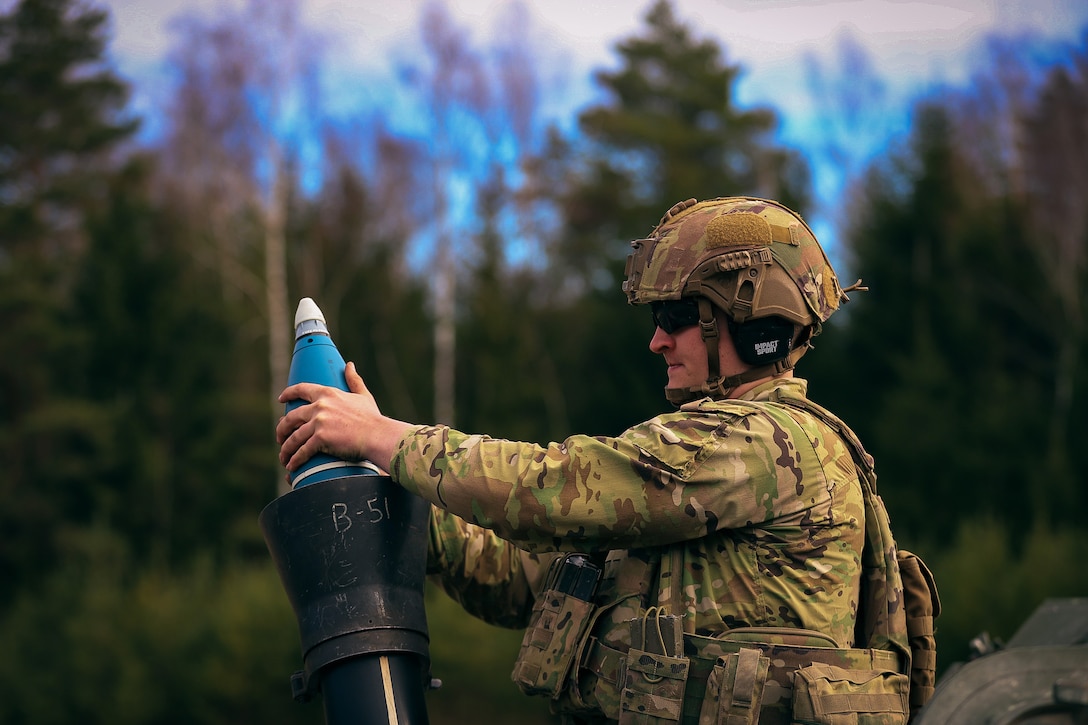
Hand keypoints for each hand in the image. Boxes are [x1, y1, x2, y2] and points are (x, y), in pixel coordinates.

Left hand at [276, 362, 409, 473]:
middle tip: (280, 437)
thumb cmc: (372, 418)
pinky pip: (302, 451)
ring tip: (284, 457)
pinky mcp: (320, 438)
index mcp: (328, 393)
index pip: (301, 389)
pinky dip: (295, 460)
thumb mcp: (363, 395)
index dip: (288, 394)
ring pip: (294, 437)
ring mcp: (319, 422)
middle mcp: (320, 406)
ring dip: (286, 449)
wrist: (378, 435)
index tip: (281, 399)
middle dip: (282, 429)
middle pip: (291, 417)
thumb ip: (354, 380)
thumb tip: (349, 365)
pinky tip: (291, 466)